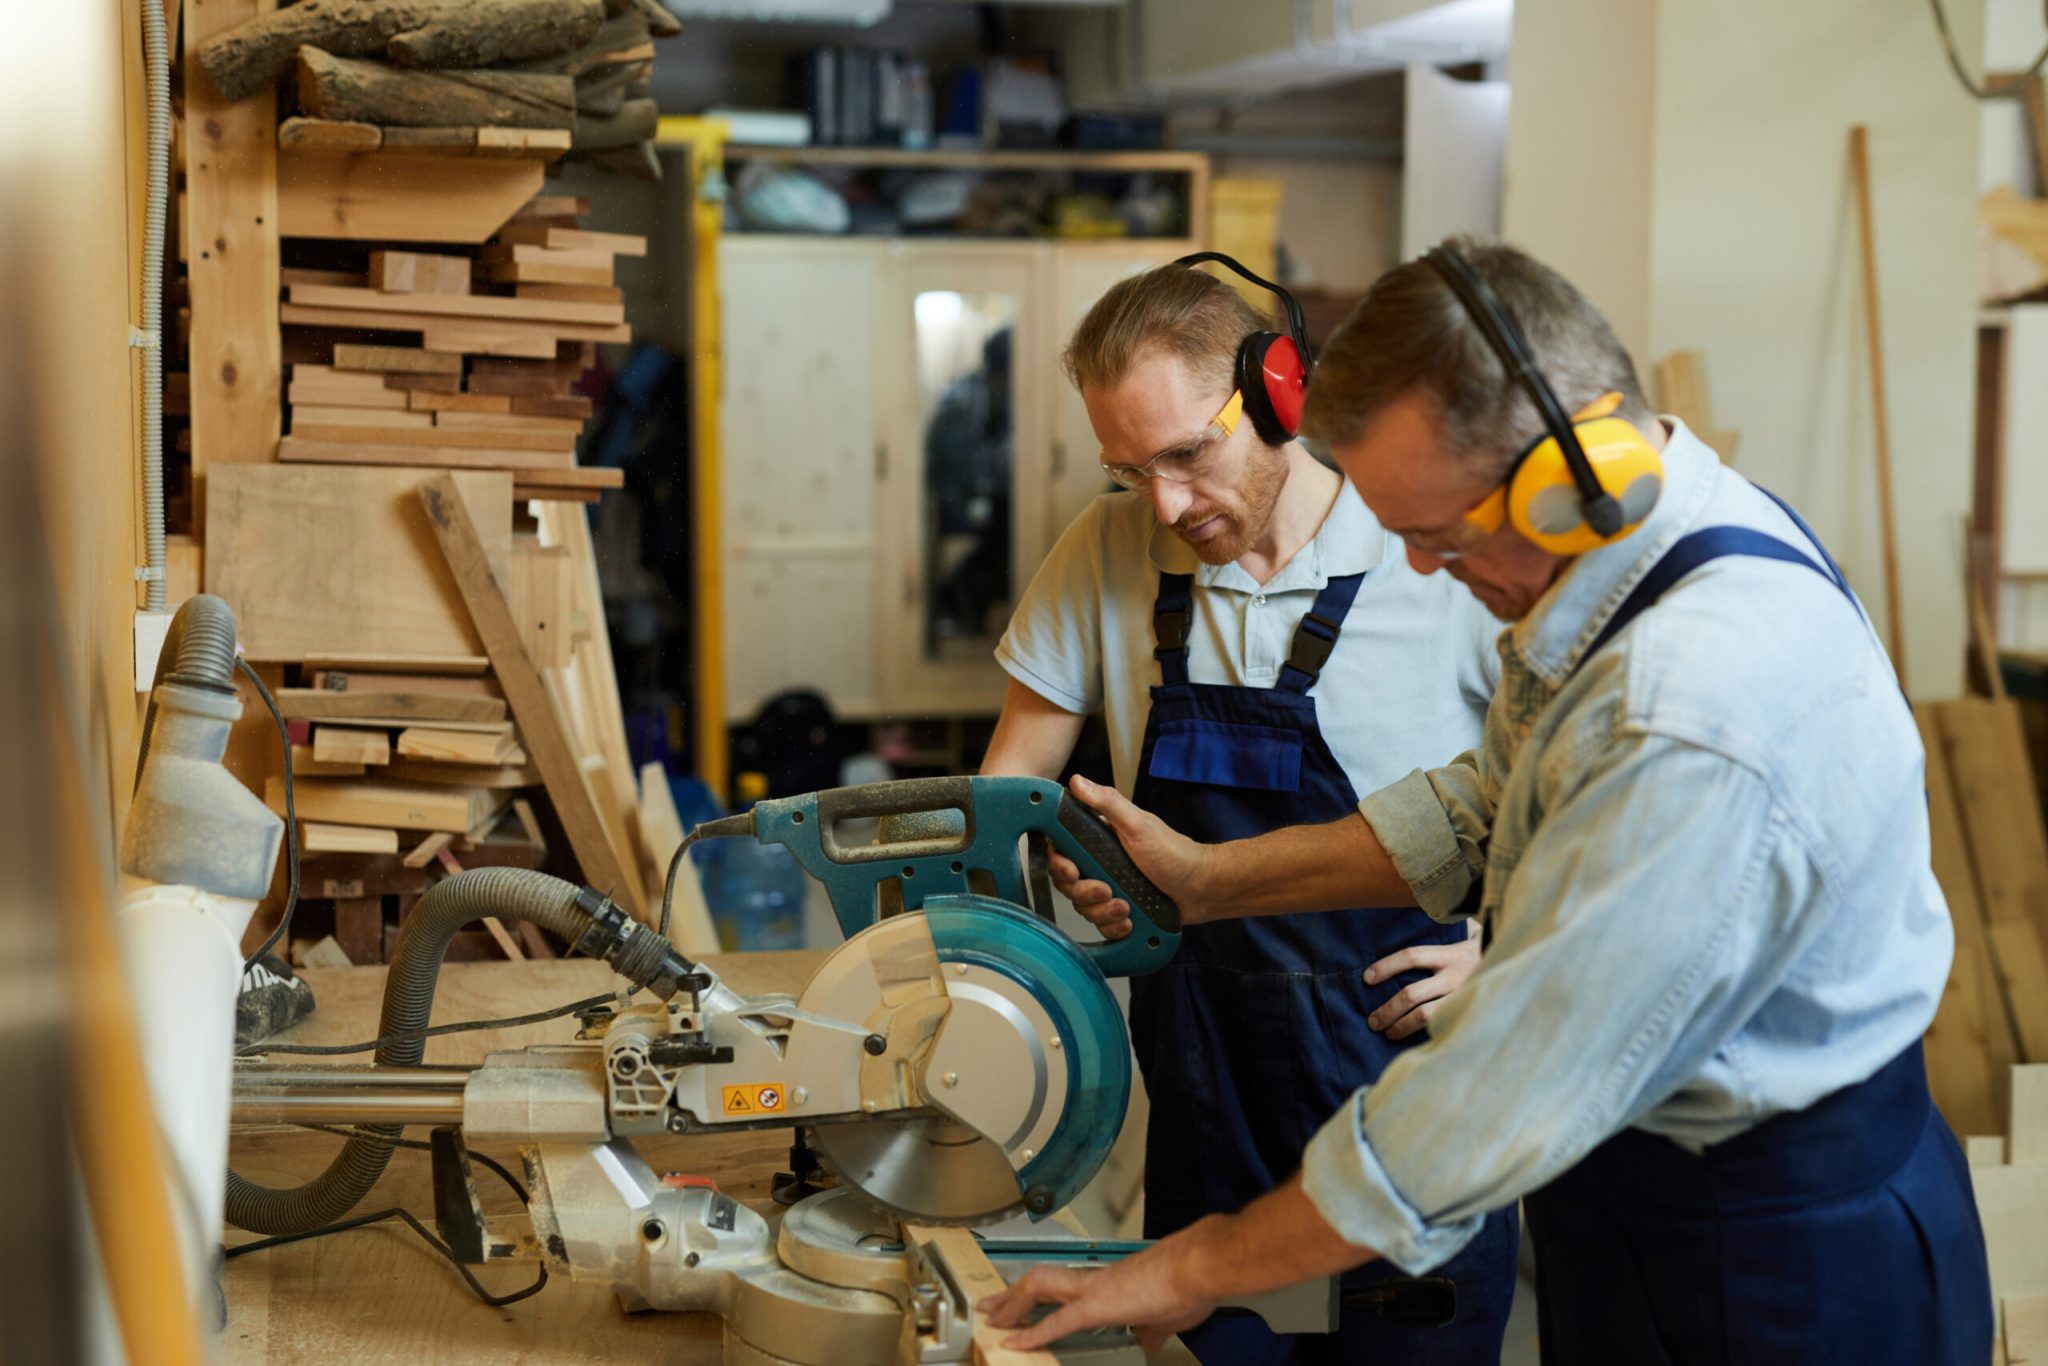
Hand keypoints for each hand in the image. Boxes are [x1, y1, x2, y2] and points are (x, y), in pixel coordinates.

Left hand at [978, 1223, 1219, 1352]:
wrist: (1201, 1265)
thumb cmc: (1191, 1282)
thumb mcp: (1169, 1315)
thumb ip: (1153, 1328)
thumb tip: (1150, 1339)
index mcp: (1110, 1283)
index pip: (1064, 1287)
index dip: (1040, 1296)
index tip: (1025, 1305)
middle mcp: (1096, 1280)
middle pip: (1040, 1280)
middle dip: (1011, 1295)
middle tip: (989, 1306)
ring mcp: (1094, 1289)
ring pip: (1039, 1287)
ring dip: (1012, 1304)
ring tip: (992, 1320)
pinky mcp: (1099, 1305)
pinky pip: (1057, 1320)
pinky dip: (1034, 1332)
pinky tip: (1016, 1343)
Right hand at [1046, 775, 1210, 936]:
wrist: (1202, 889)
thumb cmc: (1175, 853)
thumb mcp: (1139, 825)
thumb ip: (1108, 803)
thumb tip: (1077, 781)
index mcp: (1098, 840)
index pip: (1062, 851)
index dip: (1060, 863)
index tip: (1071, 870)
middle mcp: (1100, 864)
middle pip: (1069, 884)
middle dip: (1085, 892)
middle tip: (1106, 890)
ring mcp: (1110, 889)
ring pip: (1085, 907)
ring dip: (1103, 912)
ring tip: (1126, 907)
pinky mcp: (1119, 912)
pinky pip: (1102, 925)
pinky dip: (1114, 927)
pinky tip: (1129, 922)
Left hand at [1364, 935, 1480, 1040]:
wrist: (1517, 967)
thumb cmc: (1477, 960)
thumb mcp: (1458, 948)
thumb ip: (1434, 957)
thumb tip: (1396, 970)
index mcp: (1450, 955)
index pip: (1411, 956)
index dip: (1386, 966)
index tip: (1367, 978)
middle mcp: (1456, 976)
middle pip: (1412, 993)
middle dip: (1388, 1009)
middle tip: (1372, 1021)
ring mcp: (1464, 996)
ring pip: (1426, 1016)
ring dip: (1401, 1026)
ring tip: (1387, 1033)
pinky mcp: (1471, 1013)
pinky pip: (1442, 1027)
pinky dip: (1424, 1036)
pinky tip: (1412, 1042)